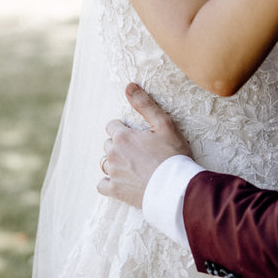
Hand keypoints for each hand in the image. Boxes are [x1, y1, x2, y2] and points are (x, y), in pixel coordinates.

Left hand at [97, 84, 192, 208]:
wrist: (176, 187)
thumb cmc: (173, 154)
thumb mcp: (164, 124)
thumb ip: (144, 104)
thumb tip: (129, 86)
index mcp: (123, 137)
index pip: (112, 125)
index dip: (124, 128)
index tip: (137, 134)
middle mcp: (113, 154)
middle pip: (108, 144)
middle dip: (120, 144)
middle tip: (139, 150)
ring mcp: (113, 173)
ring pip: (106, 162)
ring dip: (116, 162)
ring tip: (133, 165)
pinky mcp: (116, 191)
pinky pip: (102, 185)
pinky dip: (109, 182)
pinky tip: (121, 181)